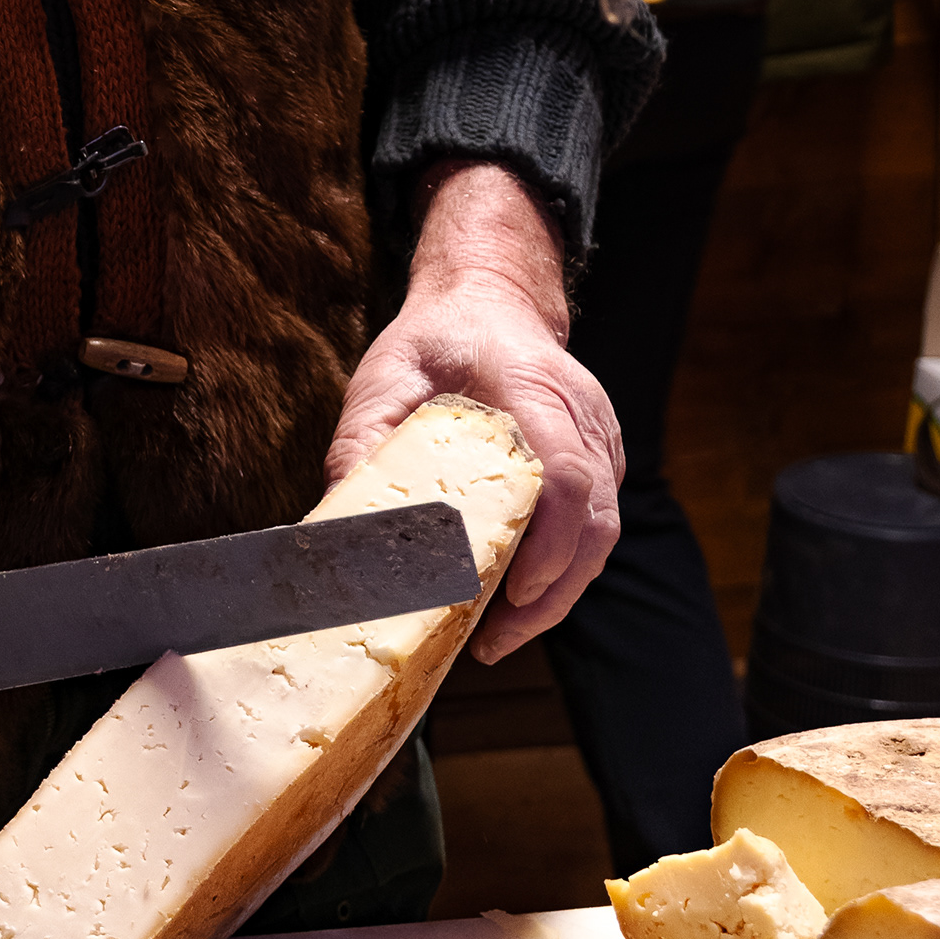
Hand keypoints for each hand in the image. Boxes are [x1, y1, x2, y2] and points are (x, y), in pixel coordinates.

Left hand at [325, 162, 622, 662]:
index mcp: (532, 387)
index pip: (566, 476)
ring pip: (602, 532)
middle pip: (596, 522)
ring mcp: (601, 436)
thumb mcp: (384, 376)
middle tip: (494, 640)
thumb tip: (337, 516)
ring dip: (558, 591)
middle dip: (551, 593)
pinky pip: (597, 523)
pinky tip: (517, 596)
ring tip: (500, 633)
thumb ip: (362, 440)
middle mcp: (582, 414)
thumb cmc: (437, 339)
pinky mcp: (602, 457)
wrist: (488, 298)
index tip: (511, 593)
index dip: (549, 545)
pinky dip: (563, 567)